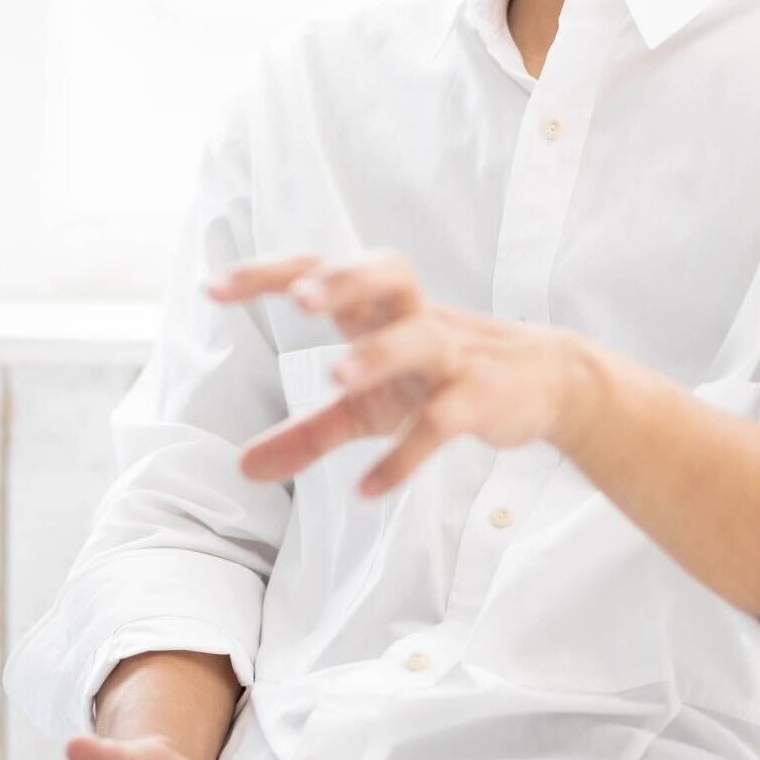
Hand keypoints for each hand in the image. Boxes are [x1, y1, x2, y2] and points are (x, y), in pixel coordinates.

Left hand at [203, 248, 603, 494]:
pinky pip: (444, 421)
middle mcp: (414, 319)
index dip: (269, 273)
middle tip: (301, 299)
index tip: (214, 289)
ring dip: (379, 354)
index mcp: (378, 309)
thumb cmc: (437, 380)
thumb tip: (242, 468)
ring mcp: (452, 356)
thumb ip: (307, 433)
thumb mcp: (367, 407)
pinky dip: (407, 454)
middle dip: (344, 280)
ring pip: (419, 338)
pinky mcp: (481, 398)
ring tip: (336, 379)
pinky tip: (368, 489)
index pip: (321, 270)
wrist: (544, 384)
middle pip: (386, 273)